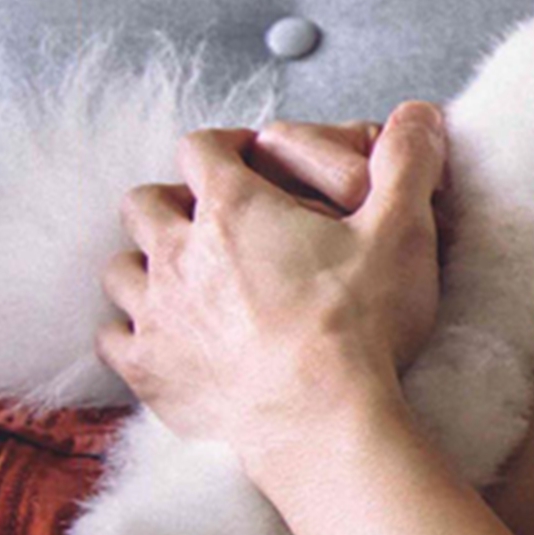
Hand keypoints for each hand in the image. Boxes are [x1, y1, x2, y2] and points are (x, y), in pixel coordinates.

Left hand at [96, 100, 450, 461]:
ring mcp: (157, 312)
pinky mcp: (149, 368)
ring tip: (181, 278)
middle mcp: (180, 252)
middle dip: (174, 203)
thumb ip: (407, 164)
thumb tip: (421, 113)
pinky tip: (158, 337)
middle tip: (209, 221)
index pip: (202, 147)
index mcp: (234, 208)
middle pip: (145, 202)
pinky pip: (112, 337)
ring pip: (120, 266)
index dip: (224, 147)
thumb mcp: (400, 231)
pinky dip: (129, 332)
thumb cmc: (358, 327)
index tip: (247, 160)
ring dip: (145, 264)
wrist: (323, 421)